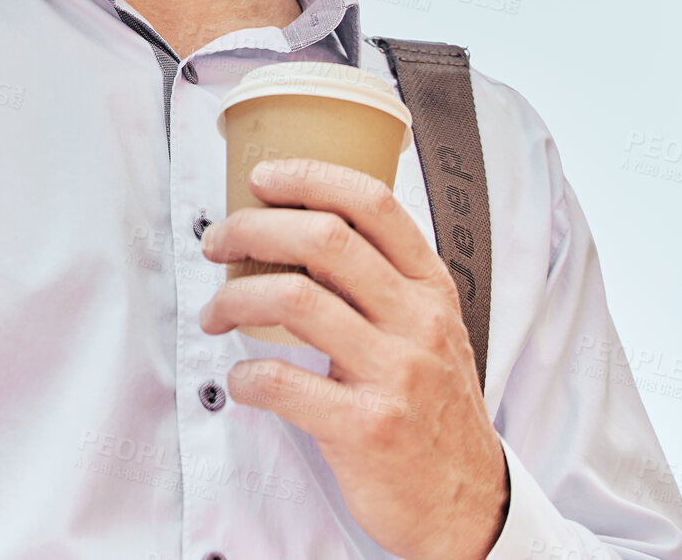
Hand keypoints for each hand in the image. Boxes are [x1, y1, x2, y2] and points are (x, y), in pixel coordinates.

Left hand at [198, 158, 509, 559]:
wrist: (467, 505)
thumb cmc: (432, 410)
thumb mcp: (430, 332)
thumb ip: (381, 282)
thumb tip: (299, 227)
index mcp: (431, 290)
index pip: (374, 205)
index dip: (309, 177)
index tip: (261, 178)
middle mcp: (419, 322)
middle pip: (323, 239)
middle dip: (251, 228)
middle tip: (216, 243)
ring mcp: (395, 374)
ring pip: (293, 299)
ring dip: (232, 299)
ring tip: (214, 313)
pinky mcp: (367, 427)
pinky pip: (281, 382)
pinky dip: (244, 376)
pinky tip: (240, 380)